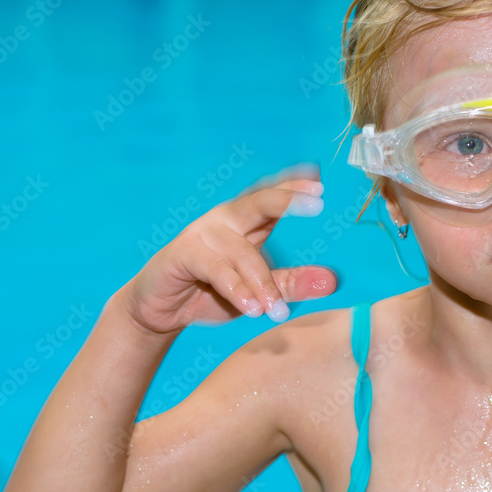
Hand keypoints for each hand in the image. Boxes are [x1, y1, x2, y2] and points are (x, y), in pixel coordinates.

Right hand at [121, 165, 336, 334]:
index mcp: (246, 221)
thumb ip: (290, 284)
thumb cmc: (212, 293)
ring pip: (243, 253)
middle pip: (259, 202)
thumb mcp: (258, 292)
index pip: (273, 197)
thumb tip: (331, 282)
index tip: (321, 179)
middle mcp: (226, 220)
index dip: (295, 186)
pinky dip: (237, 290)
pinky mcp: (183, 254)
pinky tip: (253, 309)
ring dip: (263, 284)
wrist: (160, 309)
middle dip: (287, 199)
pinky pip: (217, 270)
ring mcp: (203, 234)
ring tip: (278, 312)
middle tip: (318, 202)